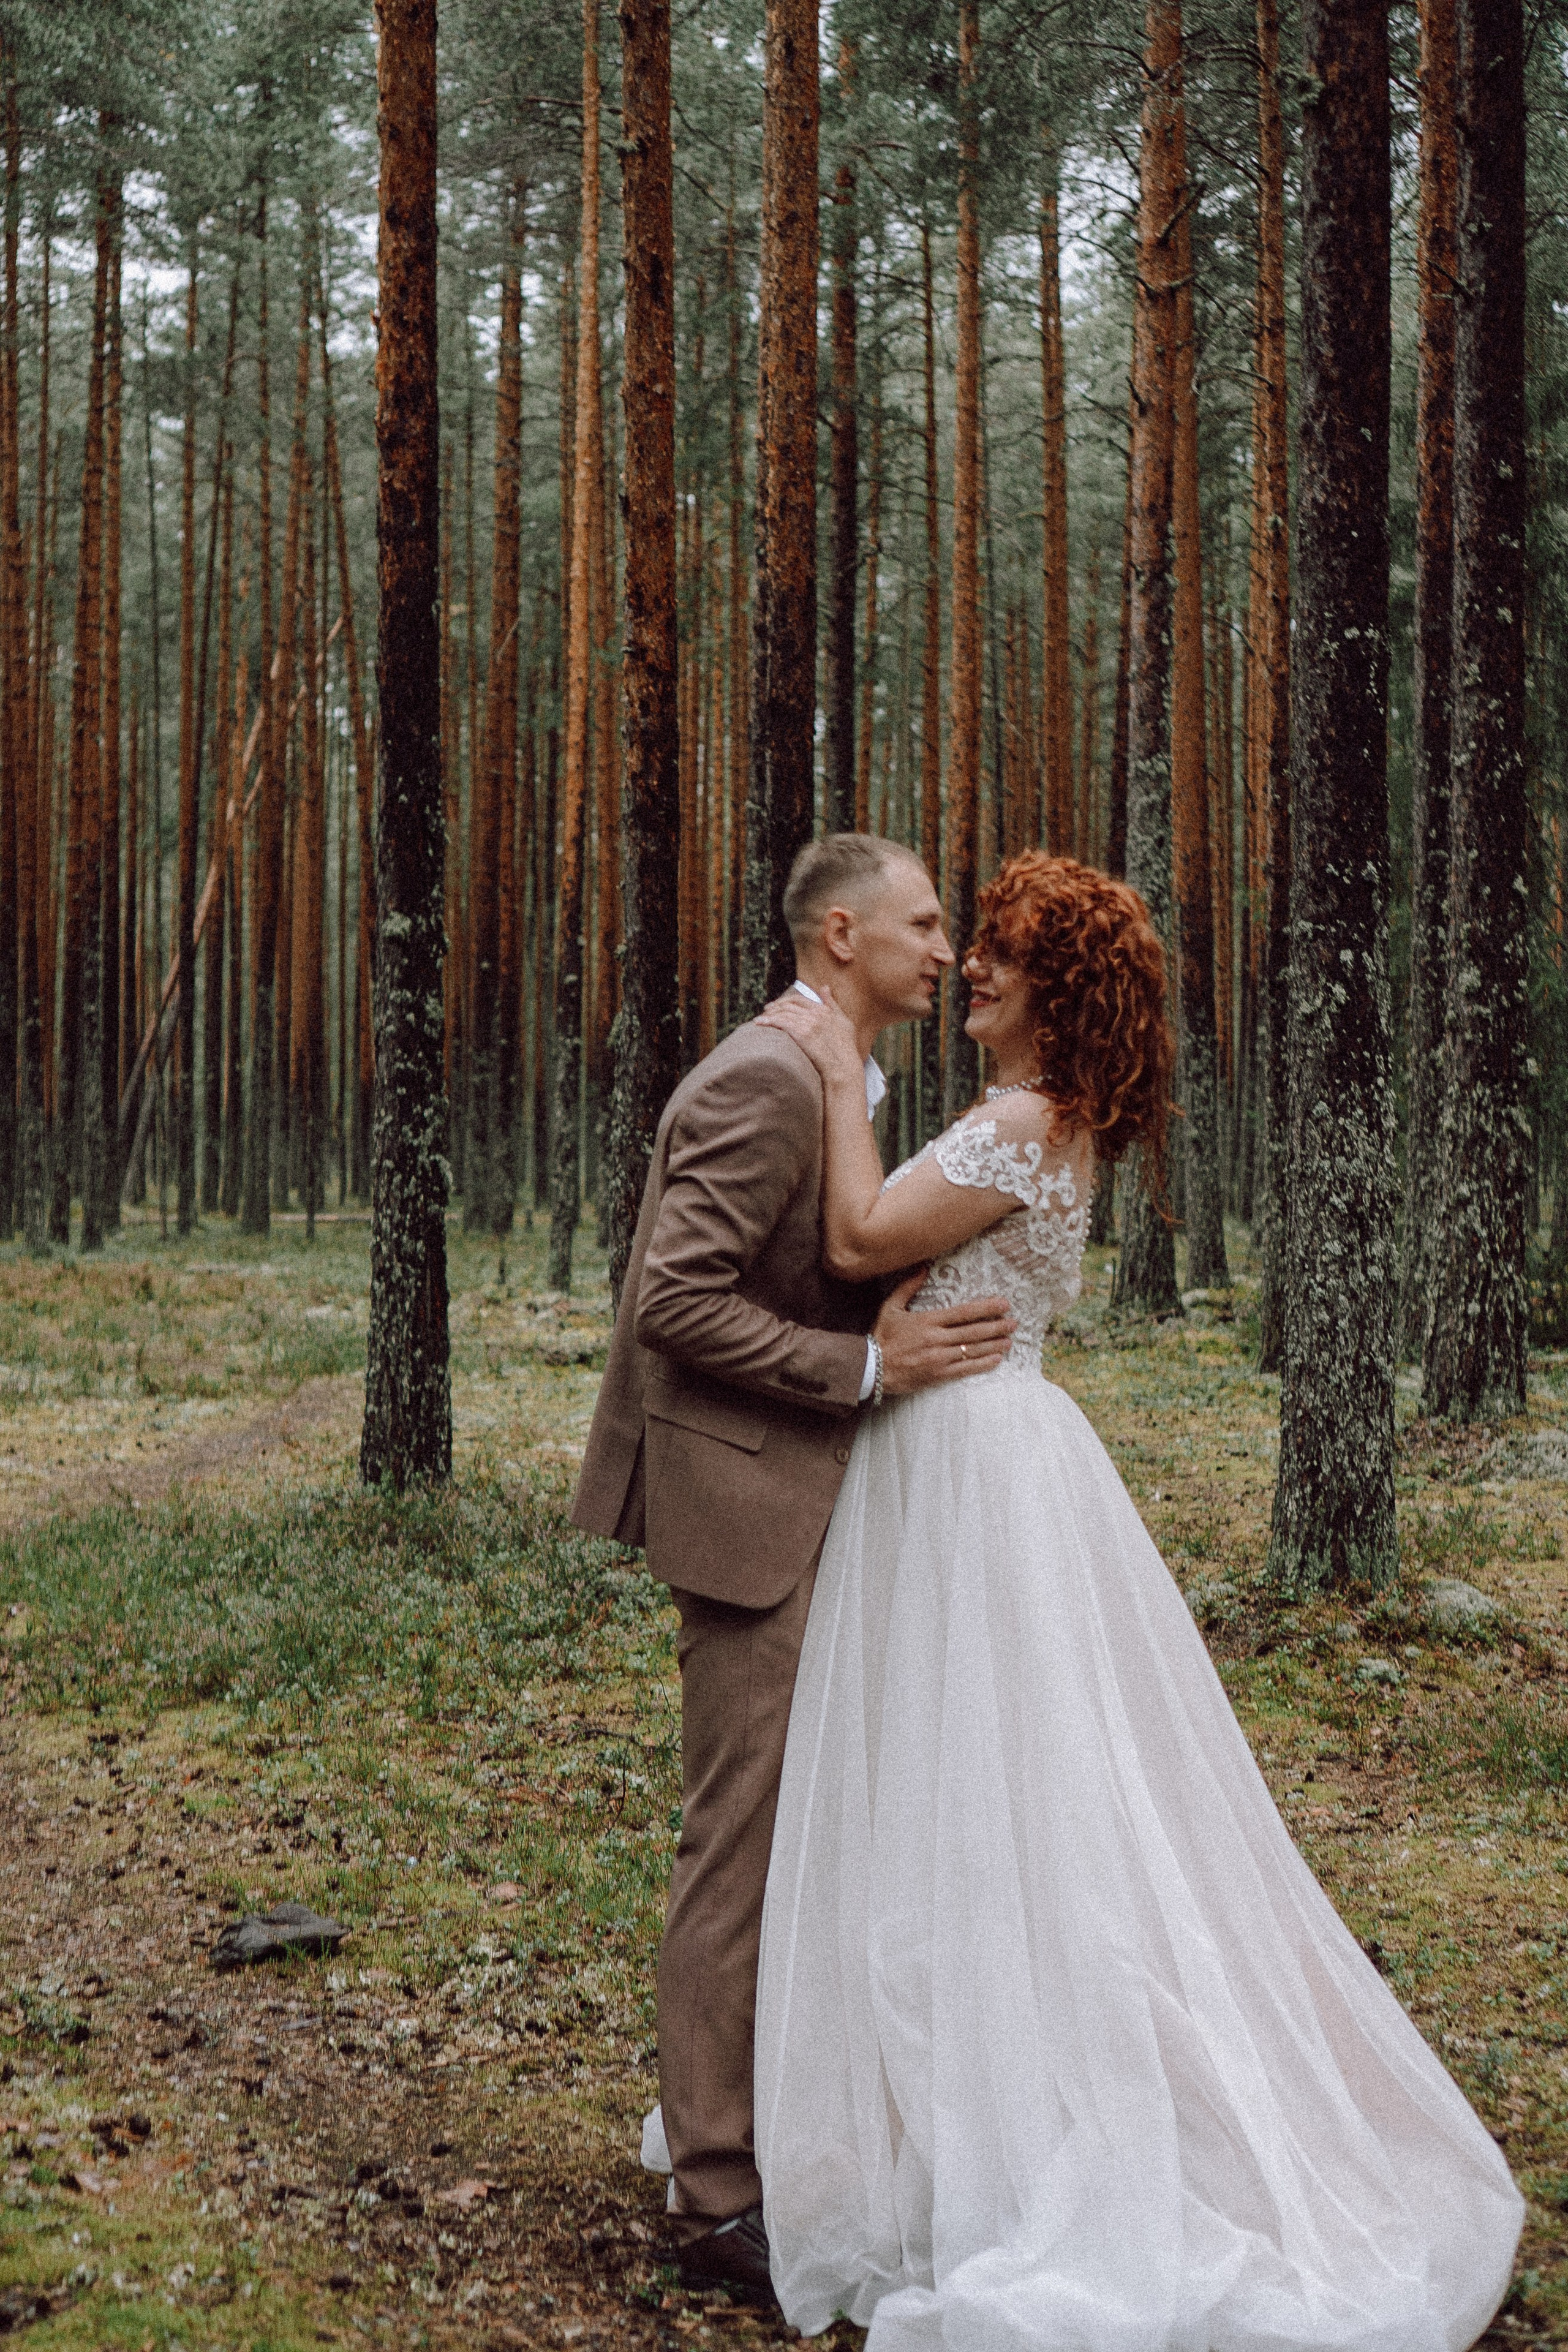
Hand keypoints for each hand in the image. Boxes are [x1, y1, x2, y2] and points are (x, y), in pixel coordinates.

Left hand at [756, 987, 862, 1088]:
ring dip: (768, 1015)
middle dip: (775, 1007)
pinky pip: (780, 1022)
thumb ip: (832, 1003)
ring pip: (783, 1013)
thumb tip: (825, 987)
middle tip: (766, 1012)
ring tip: (759, 1019)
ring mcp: (808, 1022)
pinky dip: (768, 1021)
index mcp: (824, 1009)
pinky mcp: (801, 1033)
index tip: (777, 1005)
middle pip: (789, 1004)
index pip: (799, 999)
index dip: (785, 1001)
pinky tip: (759, 1023)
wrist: (843, 1066)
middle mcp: (815, 1013)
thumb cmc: (846, 1049)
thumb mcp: (843, 1021)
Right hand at [873, 1271, 1016, 1395]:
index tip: (1003, 1304)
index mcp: (928, 1321)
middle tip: (1013, 1323)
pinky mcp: (938, 1375)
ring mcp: (939, 1358)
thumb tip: (923, 1267)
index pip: (963, 1313)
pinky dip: (982, 1364)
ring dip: (993, 1345)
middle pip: (973, 1331)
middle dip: (996, 1326)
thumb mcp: (890, 1307)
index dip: (986, 1308)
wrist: (870, 1368)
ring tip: (1009, 1341)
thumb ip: (907, 1287)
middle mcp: (937, 1339)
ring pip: (972, 1350)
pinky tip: (996, 1360)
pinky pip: (965, 1370)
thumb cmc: (881, 1336)